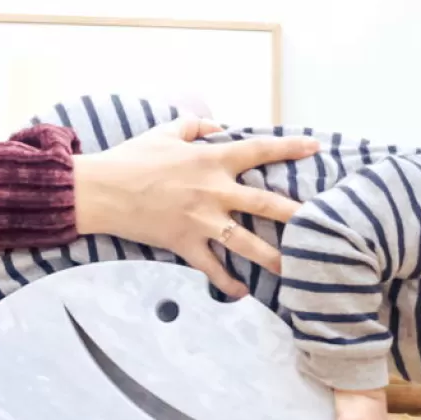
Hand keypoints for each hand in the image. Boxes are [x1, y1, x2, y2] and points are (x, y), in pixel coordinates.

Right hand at [72, 117, 319, 297]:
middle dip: (295, 213)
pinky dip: (228, 283)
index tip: (315, 148)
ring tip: (292, 268)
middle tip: (320, 222)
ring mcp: (201, 220)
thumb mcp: (166, 131)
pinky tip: (242, 293)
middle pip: (265, 203)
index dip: (289, 148)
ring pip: (246, 242)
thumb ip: (196, 126)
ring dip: (271, 257)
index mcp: (211, 159)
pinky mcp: (185, 244)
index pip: (259, 150)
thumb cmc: (132, 158)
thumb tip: (219, 126)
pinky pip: (212, 268)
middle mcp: (213, 190)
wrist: (101, 190)